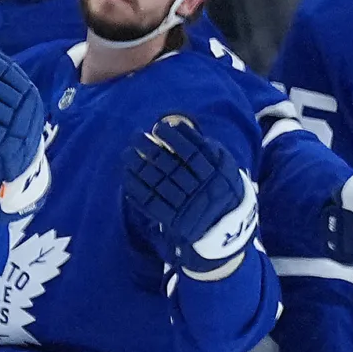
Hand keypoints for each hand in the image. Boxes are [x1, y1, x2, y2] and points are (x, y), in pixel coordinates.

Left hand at [123, 115, 255, 280]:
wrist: (225, 225)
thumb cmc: (220, 185)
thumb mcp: (224, 165)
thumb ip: (206, 147)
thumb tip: (178, 126)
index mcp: (216, 173)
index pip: (192, 152)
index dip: (174, 138)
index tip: (158, 127)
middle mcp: (200, 189)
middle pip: (170, 166)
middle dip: (149, 148)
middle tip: (135, 135)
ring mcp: (186, 206)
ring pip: (158, 183)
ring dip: (138, 166)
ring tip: (126, 152)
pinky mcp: (173, 220)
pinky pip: (151, 203)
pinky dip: (137, 189)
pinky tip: (127, 175)